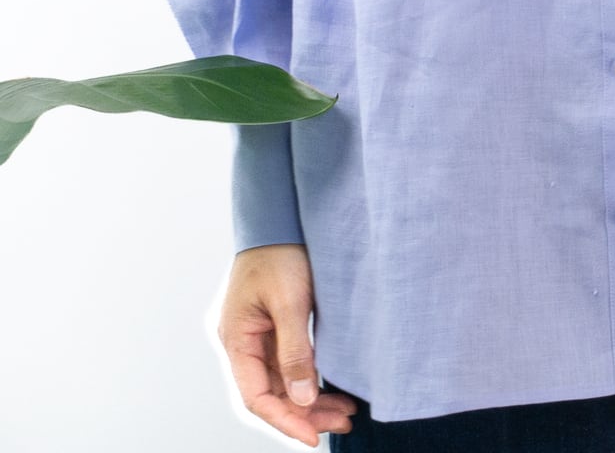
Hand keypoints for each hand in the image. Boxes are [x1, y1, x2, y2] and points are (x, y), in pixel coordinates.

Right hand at [217, 242, 358, 447]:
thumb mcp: (290, 301)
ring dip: (312, 400)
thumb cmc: (280, 252)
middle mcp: (244, 343)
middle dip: (305, 414)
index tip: (314, 437)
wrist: (282, 215)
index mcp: (236, 340)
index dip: (285, 421)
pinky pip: (291, 363)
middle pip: (272, 393)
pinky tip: (333, 387)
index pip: (257, 397)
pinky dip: (312, 377)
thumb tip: (302, 399)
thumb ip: (295, 350)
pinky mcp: (277, 325)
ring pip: (284, 381)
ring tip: (345, 414)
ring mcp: (259, 335)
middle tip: (343, 424)